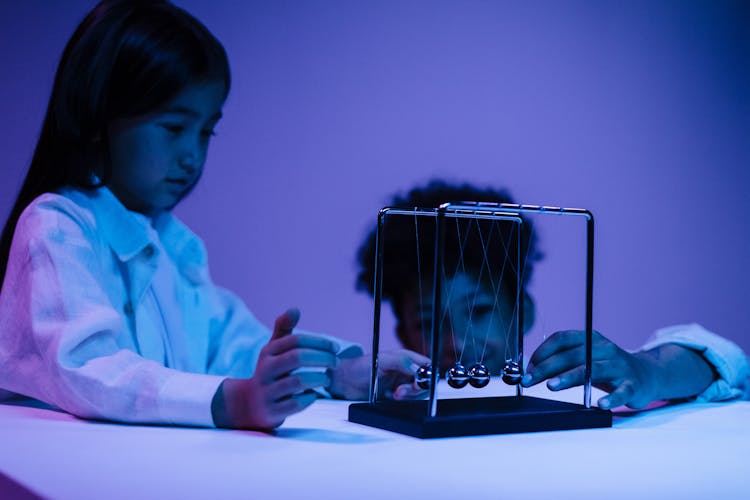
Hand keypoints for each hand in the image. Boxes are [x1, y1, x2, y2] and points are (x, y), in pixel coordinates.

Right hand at [212, 308, 338, 429]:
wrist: (247, 404)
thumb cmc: (269, 371)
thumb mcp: (272, 349)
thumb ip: (284, 329)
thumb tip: (295, 309)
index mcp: (268, 352)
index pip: (296, 340)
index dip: (320, 342)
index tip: (336, 348)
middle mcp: (265, 370)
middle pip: (298, 358)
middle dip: (322, 358)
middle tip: (336, 362)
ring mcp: (268, 391)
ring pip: (298, 381)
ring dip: (319, 378)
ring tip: (326, 378)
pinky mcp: (272, 411)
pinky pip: (296, 403)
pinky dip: (309, 398)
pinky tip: (313, 394)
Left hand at [327, 349, 429, 400]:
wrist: (344, 381)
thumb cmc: (360, 366)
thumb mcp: (381, 361)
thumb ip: (401, 362)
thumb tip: (417, 368)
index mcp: (405, 358)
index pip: (426, 366)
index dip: (426, 375)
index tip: (417, 383)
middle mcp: (406, 370)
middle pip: (424, 382)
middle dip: (415, 389)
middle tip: (400, 391)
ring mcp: (401, 383)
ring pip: (417, 393)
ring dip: (407, 396)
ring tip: (393, 394)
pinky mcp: (396, 395)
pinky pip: (408, 401)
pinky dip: (402, 401)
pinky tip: (390, 397)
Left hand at [521, 330, 660, 409]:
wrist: (647, 375)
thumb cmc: (608, 369)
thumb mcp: (586, 359)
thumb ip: (563, 362)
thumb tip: (532, 370)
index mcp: (590, 338)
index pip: (562, 339)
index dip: (542, 352)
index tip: (528, 367)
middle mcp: (605, 349)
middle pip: (572, 355)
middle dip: (546, 367)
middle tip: (529, 380)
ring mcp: (619, 366)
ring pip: (592, 369)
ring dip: (569, 377)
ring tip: (551, 386)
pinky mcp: (633, 384)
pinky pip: (622, 391)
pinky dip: (611, 398)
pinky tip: (599, 404)